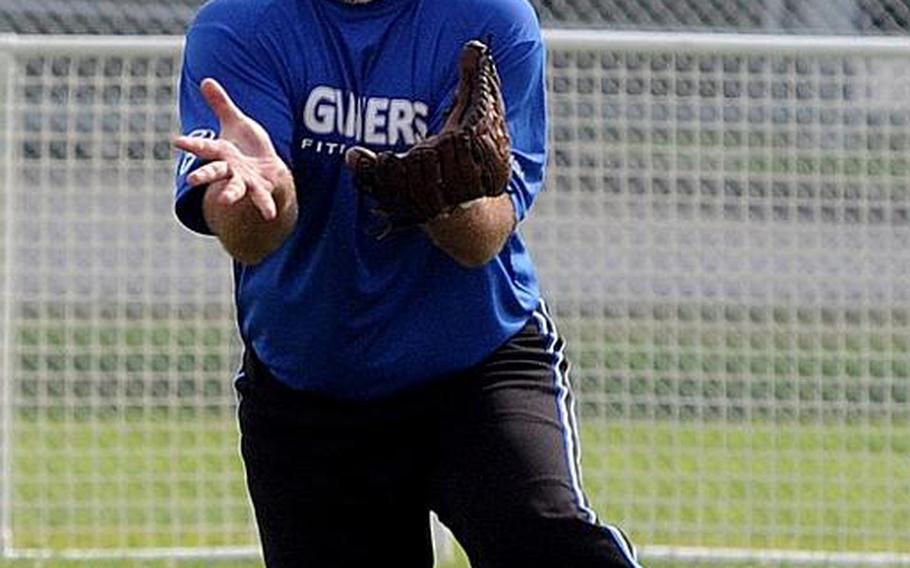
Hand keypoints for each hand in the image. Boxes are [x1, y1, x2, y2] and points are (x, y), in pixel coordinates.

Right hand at [173, 78, 289, 220]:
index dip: (191, 144)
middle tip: (190, 181)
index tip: (177, 141)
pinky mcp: (261, 188)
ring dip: (230, 195)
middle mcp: (229, 169)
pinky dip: (265, 206)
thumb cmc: (248, 144)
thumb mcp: (236, 121)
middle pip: (214, 172)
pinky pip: (262, 198)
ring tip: (224, 202)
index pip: (203, 147)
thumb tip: (206, 80)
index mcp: (221, 152)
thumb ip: (221, 104)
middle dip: (203, 175)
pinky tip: (270, 214)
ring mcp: (244, 181)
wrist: (267, 168)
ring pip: (235, 189)